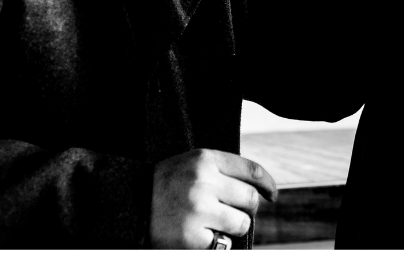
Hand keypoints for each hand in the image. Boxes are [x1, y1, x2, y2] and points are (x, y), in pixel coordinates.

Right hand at [149, 147, 276, 248]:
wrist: (132, 203)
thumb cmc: (167, 183)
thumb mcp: (193, 164)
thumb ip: (222, 170)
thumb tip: (258, 189)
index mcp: (206, 159)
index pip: (251, 170)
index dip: (267, 184)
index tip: (272, 195)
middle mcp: (204, 182)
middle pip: (250, 199)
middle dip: (248, 209)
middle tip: (237, 213)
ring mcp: (199, 210)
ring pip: (240, 223)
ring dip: (235, 228)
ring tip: (218, 225)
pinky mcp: (192, 237)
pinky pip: (221, 244)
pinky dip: (216, 244)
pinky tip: (202, 235)